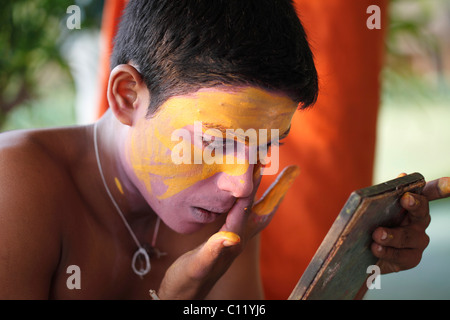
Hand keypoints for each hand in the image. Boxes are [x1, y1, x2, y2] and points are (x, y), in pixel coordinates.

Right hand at [157, 165, 299, 298]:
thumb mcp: (198, 267)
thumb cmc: (187, 282)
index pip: (246, 207)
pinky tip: (240, 195)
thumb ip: (213, 252)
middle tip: (292, 170)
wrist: (182, 297)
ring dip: (265, 194)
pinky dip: (245, 202)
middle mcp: (237, 238)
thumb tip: (232, 239)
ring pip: (253, 212)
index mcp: (232, 241)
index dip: (251, 185)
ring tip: (275, 177)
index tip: (259, 162)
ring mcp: (232, 239)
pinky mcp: (222, 240)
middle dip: (277, 190)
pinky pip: (239, 216)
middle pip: (262, 209)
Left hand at [371, 176, 449, 273]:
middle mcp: (419, 221)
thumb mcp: (372, 207)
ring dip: (393, 235)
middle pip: (422, 212)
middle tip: (405, 199)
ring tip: (377, 234)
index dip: (442, 187)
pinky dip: (387, 252)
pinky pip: (402, 256)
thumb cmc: (368, 223)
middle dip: (416, 204)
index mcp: (411, 204)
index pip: (430, 192)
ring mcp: (417, 241)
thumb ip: (385, 193)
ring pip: (409, 237)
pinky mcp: (410, 258)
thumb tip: (402, 176)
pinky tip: (376, 248)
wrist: (360, 251)